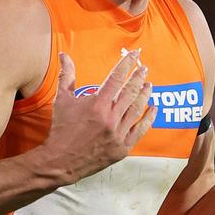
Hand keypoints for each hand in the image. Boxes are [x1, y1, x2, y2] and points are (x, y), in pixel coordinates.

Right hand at [43, 50, 156, 182]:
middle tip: (144, 68)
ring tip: (149, 84)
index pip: (116, 78)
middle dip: (138, 77)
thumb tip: (64, 55)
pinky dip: (148, 118)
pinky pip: (140, 130)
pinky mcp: (122, 147)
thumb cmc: (61, 128)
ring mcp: (117, 133)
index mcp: (97, 104)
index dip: (127, 64)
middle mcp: (110, 118)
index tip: (134, 55)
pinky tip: (153, 108)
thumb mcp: (62, 99)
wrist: (61, 160)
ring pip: (137, 109)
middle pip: (130, 92)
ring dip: (145, 94)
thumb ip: (67, 75)